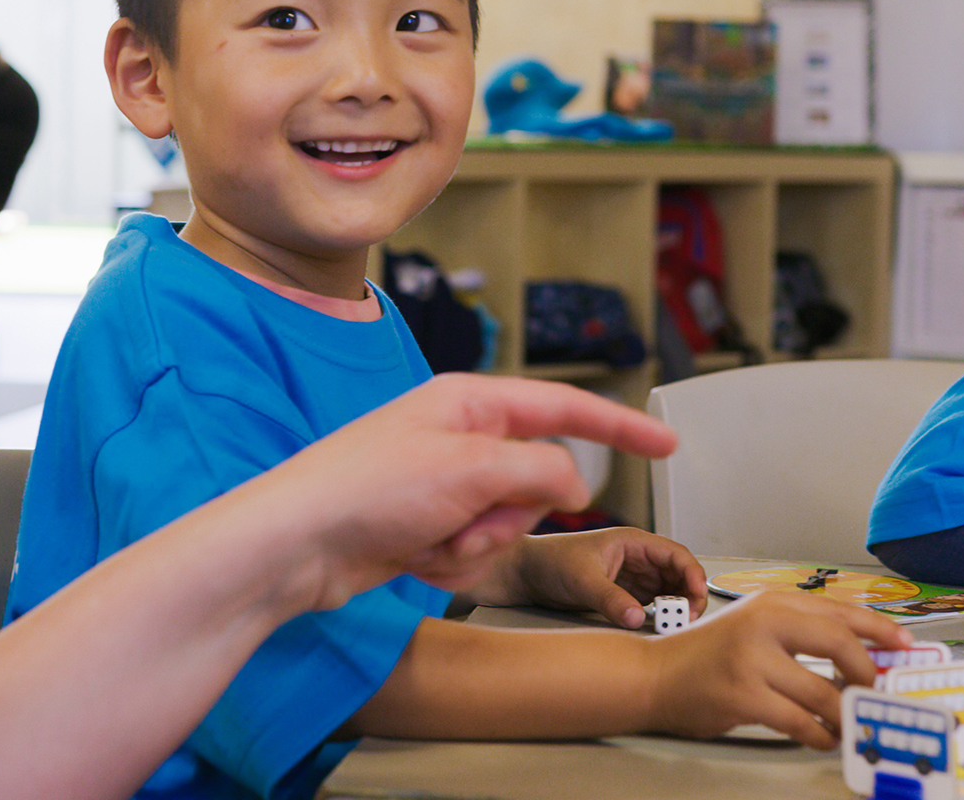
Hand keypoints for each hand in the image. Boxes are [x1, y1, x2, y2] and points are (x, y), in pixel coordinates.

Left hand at [257, 373, 678, 612]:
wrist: (297, 545)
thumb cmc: (364, 488)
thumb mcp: (471, 468)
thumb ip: (541, 469)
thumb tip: (575, 484)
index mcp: (471, 401)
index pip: (566, 407)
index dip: (621, 428)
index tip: (667, 444)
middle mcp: (460, 436)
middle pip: (537, 481)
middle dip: (510, 514)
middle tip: (464, 518)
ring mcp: (442, 484)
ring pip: (507, 524)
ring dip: (475, 544)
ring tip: (427, 538)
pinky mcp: (425, 525)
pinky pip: (471, 551)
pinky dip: (448, 562)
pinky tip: (409, 555)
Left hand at [471, 528, 706, 629]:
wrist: (524, 574)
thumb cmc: (550, 561)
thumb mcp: (581, 579)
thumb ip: (610, 599)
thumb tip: (637, 618)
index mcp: (632, 542)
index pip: (676, 555)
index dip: (692, 575)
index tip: (697, 598)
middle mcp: (637, 558)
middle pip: (678, 575)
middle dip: (688, 596)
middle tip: (686, 621)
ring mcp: (632, 577)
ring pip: (668, 592)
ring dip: (675, 608)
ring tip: (673, 627)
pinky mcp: (624, 594)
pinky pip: (652, 605)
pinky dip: (659, 616)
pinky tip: (657, 628)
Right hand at [641, 590, 910, 749]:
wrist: (655, 675)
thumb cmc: (707, 655)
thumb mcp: (753, 626)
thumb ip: (801, 634)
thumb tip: (860, 661)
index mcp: (771, 602)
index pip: (840, 610)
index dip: (880, 629)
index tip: (905, 646)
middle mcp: (762, 622)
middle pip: (840, 643)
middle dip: (867, 675)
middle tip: (875, 693)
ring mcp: (752, 659)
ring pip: (824, 692)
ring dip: (844, 715)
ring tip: (848, 723)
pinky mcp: (743, 695)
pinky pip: (801, 722)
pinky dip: (820, 735)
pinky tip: (821, 736)